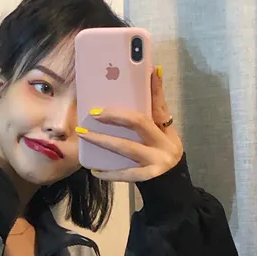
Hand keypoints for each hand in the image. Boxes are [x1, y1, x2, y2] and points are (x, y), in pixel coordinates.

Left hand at [78, 67, 184, 182]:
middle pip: (140, 122)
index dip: (155, 88)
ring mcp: (157, 160)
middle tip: (94, 112)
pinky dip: (109, 173)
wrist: (172, 185)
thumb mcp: (159, 135)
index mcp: (166, 128)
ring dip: (103, 140)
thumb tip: (135, 91)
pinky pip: (125, 174)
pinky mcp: (149, 177)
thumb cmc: (159, 155)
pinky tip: (94, 171)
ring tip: (84, 134)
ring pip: (127, 147)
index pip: (159, 104)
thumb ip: (149, 117)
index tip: (151, 70)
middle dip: (115, 116)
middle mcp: (164, 142)